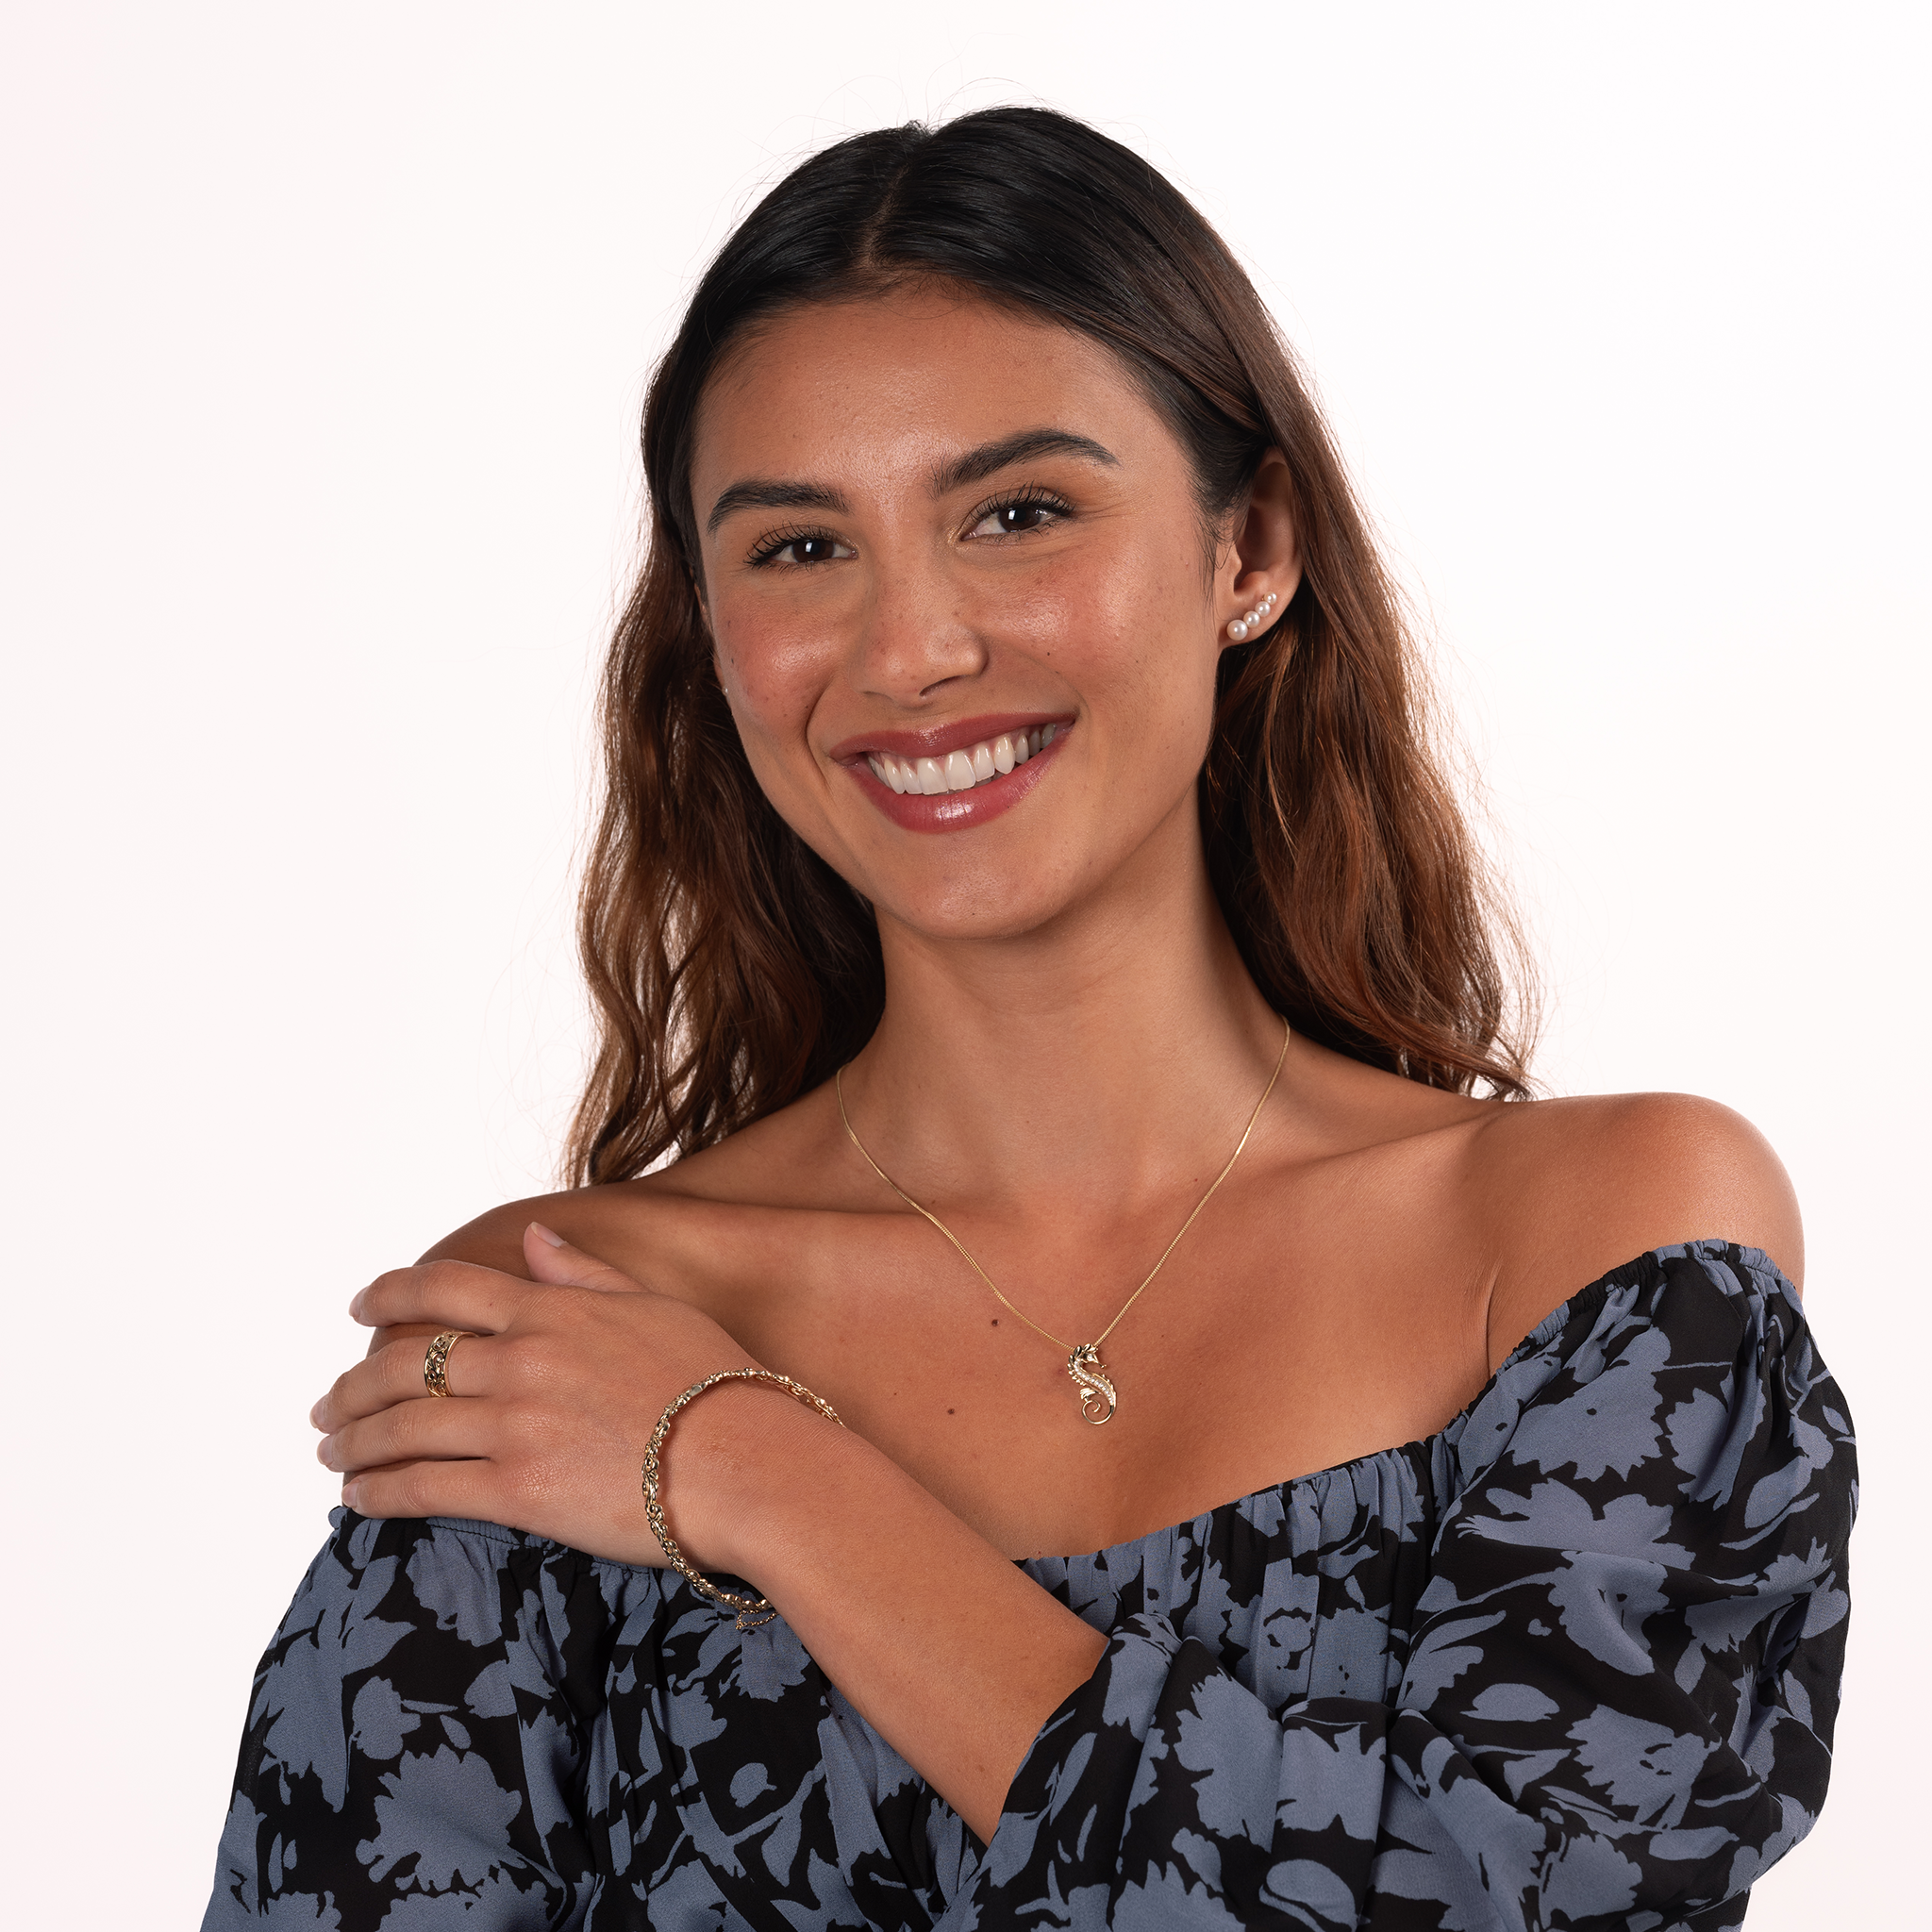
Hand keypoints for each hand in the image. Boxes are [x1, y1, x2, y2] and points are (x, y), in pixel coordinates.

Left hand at [310, 1222, 771, 1567]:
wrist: (748, 1461)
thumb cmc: (719, 1384)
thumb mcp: (654, 1308)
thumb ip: (583, 1274)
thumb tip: (533, 1236)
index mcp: (552, 1311)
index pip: (445, 1290)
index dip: (389, 1295)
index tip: (359, 1308)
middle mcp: (522, 1361)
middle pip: (405, 1363)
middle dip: (354, 1384)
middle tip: (329, 1403)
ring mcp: (515, 1425)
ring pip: (402, 1426)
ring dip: (353, 1439)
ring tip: (332, 1450)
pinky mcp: (517, 1490)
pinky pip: (423, 1487)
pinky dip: (378, 1492)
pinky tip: (358, 1498)